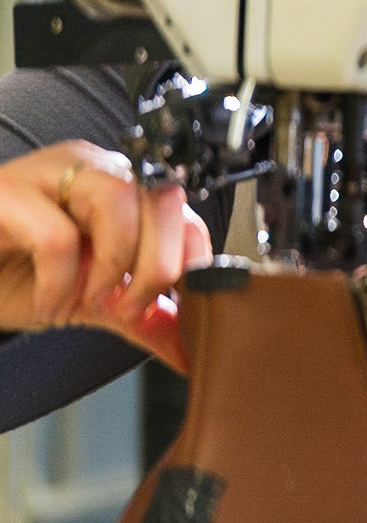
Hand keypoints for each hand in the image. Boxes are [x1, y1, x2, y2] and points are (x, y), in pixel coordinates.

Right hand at [0, 141, 212, 369]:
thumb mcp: (96, 302)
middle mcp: (94, 169)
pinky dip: (60, 281)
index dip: (189, 262)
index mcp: (126, 190)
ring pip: (118, 199)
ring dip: (116, 262)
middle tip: (128, 309)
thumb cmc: (21, 277)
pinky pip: (56, 234)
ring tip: (91, 301)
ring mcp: (49, 172)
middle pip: (162, 199)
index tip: (170, 305)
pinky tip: (48, 302)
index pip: (186, 213)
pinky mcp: (5, 191)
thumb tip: (192, 352)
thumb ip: (146, 320)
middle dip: (158, 266)